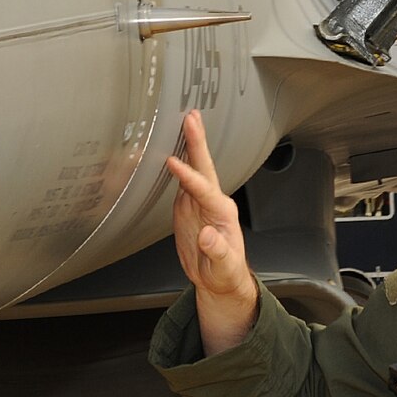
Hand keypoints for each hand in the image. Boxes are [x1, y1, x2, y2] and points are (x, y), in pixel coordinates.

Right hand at [165, 110, 258, 353]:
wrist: (220, 280)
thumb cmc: (225, 274)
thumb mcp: (224, 269)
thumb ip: (218, 252)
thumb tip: (208, 234)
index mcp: (223, 213)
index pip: (205, 190)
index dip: (188, 176)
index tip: (173, 162)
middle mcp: (213, 202)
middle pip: (204, 167)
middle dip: (197, 142)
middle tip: (191, 117)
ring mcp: (199, 202)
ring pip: (194, 168)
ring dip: (188, 144)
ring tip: (184, 120)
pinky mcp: (188, 205)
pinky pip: (182, 178)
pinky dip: (176, 161)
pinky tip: (170, 145)